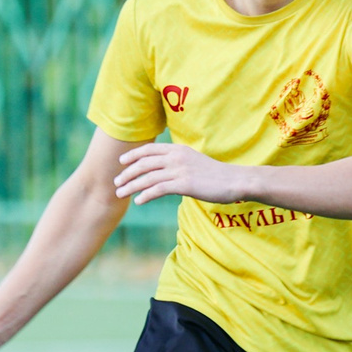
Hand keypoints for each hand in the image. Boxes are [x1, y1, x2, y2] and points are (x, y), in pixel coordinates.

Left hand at [113, 143, 247, 207]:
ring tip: (120, 194)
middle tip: (116, 182)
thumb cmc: (217, 174)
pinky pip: (158, 189)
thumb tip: (167, 171)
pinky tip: (138, 201)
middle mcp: (177, 157)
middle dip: (127, 173)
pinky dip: (145, 195)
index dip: (133, 155)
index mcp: (178, 149)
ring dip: (131, 186)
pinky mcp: (184, 185)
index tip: (121, 162)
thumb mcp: (195, 162)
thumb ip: (180, 163)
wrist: (234, 180)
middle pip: (144, 163)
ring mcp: (180, 170)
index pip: (149, 149)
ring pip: (147, 177)